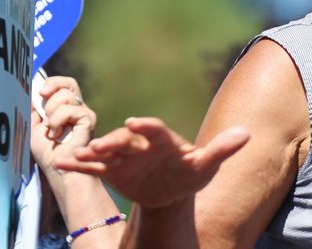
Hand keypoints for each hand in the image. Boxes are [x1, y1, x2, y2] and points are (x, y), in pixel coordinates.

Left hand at [30, 76, 94, 172]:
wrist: (58, 168)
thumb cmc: (48, 153)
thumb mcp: (34, 126)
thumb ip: (34, 108)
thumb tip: (31, 90)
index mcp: (66, 108)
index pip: (64, 84)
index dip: (53, 82)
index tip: (41, 93)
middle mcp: (77, 108)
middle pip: (69, 83)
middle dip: (52, 94)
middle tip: (44, 113)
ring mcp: (84, 113)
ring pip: (67, 96)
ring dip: (52, 113)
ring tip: (51, 130)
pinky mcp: (88, 120)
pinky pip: (70, 109)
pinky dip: (58, 120)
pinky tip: (57, 134)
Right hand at [55, 117, 249, 208]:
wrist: (171, 190)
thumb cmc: (190, 174)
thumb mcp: (207, 165)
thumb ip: (222, 149)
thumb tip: (248, 133)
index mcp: (163, 139)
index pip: (154, 129)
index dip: (146, 125)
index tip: (135, 122)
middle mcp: (140, 144)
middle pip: (125, 141)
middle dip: (113, 141)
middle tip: (101, 144)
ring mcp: (123, 156)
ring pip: (105, 151)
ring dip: (92, 151)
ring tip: (79, 154)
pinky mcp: (111, 170)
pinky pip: (93, 167)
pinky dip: (79, 165)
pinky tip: (64, 164)